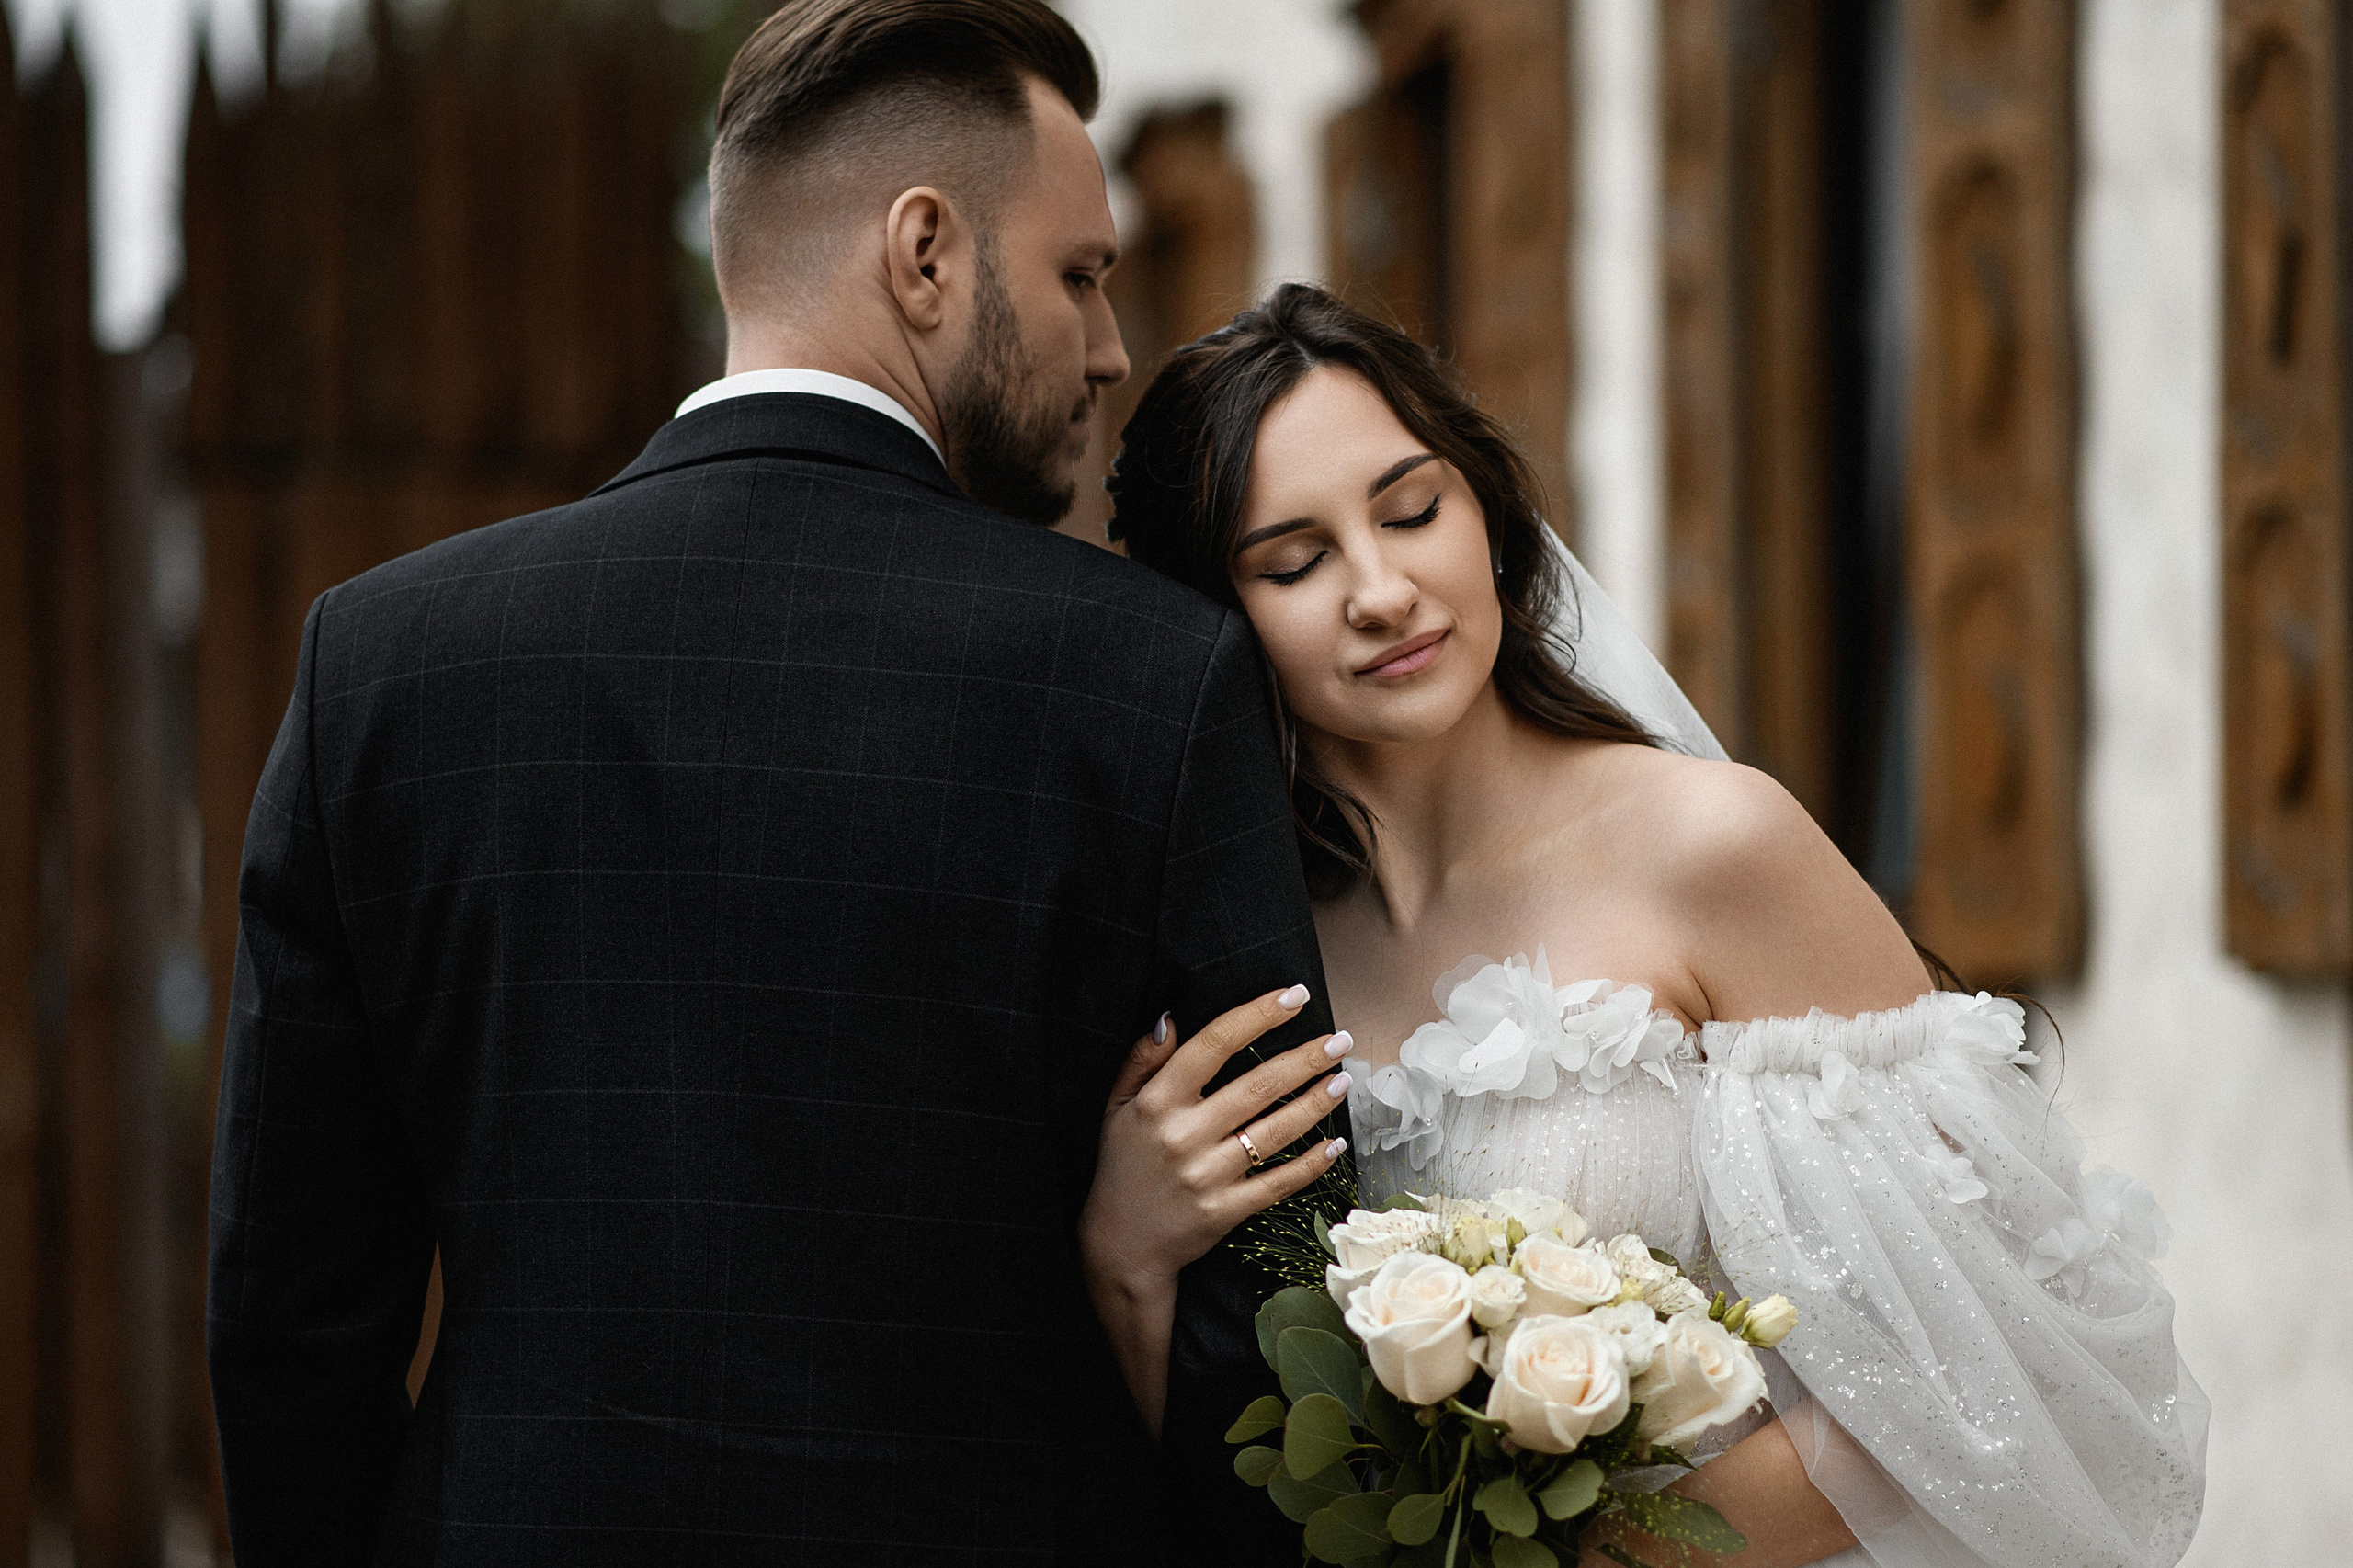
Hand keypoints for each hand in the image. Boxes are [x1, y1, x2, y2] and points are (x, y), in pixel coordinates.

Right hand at [1079, 985, 1351, 1432]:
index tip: (1295, 996)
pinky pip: (1278, 1183)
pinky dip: (1312, 1163)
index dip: (1259, 1015)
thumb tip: (1170, 1016)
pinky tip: (1336, 1143)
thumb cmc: (1120, 1168)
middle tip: (1340, 1039)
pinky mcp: (1225, 1211)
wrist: (1119, 1247)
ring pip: (1276, 1131)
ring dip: (1317, 1103)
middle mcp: (1184, 1134)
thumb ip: (1142, 1061)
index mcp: (1157, 1101)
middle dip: (1307, 1058)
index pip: (1214, 1043)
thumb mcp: (1116, 1108)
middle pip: (1258, 1085)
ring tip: (1343, 1079)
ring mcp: (1207, 1175)